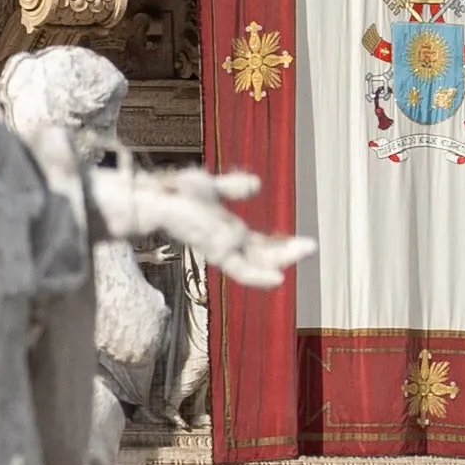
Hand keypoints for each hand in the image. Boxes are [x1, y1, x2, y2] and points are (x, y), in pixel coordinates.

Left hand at [108, 162, 306, 290]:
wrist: (153, 199)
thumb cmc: (175, 193)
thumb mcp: (211, 187)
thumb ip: (233, 188)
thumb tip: (258, 185)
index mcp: (227, 231)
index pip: (259, 245)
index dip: (281, 246)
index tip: (305, 244)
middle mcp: (225, 243)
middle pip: (262, 255)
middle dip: (287, 252)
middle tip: (311, 246)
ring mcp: (220, 247)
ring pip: (256, 262)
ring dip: (282, 258)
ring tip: (306, 250)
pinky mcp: (213, 250)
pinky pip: (240, 269)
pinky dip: (258, 276)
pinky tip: (278, 279)